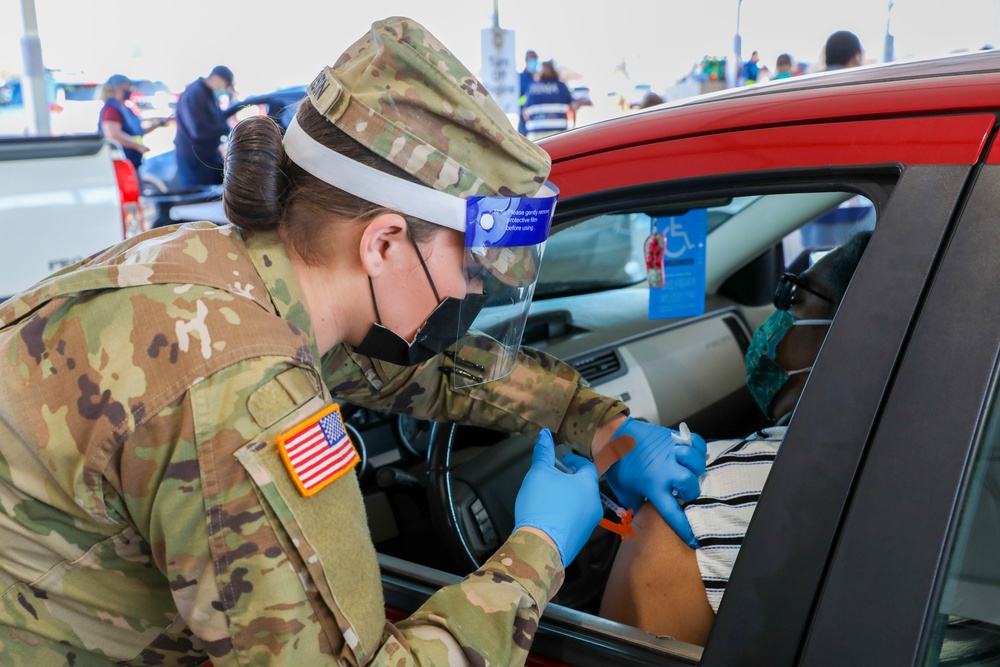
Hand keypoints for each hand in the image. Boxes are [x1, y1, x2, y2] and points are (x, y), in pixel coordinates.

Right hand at [513, 429, 601, 566]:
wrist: (540, 545)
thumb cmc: (541, 503)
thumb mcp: (538, 473)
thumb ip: (543, 453)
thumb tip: (545, 434)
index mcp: (588, 485)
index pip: (588, 466)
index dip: (575, 461)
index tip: (562, 461)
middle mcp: (594, 504)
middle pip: (585, 486)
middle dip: (570, 480)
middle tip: (553, 477)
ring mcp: (590, 524)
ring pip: (581, 504)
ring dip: (569, 497)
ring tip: (550, 497)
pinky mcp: (581, 539)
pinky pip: (576, 520)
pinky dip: (566, 514)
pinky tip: (550, 516)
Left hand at [603, 417, 706, 547]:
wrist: (612, 437)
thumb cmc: (618, 466)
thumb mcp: (624, 491)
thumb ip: (637, 506)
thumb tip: (644, 519)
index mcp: (654, 486)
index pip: (673, 512)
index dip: (684, 528)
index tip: (693, 539)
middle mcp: (667, 470)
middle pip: (691, 486)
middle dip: (690, 492)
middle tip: (682, 491)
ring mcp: (672, 452)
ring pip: (697, 463)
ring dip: (694, 469)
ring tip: (687, 471)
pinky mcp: (673, 438)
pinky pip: (696, 442)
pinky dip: (698, 448)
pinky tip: (691, 455)